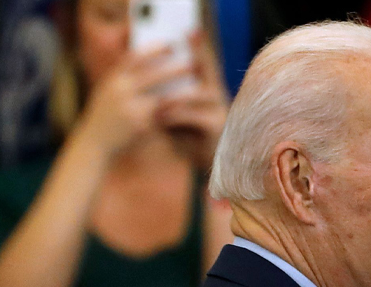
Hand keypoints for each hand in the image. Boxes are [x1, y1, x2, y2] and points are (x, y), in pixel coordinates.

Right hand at [74, 46, 194, 157]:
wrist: (93, 143)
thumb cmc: (105, 116)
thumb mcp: (109, 93)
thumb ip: (126, 80)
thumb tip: (150, 67)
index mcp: (113, 78)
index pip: (134, 57)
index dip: (153, 49)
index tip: (170, 44)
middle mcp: (120, 89)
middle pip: (152, 74)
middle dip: (173, 68)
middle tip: (192, 63)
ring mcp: (129, 107)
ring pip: (162, 96)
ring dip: (181, 91)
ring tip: (198, 87)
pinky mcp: (139, 124)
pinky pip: (162, 115)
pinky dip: (176, 110)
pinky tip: (190, 108)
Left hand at [158, 31, 230, 170]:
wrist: (205, 170)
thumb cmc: (189, 141)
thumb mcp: (176, 117)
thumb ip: (168, 100)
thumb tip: (149, 83)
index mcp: (210, 93)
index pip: (206, 65)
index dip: (200, 48)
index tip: (190, 31)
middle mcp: (219, 98)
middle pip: (209, 71)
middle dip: (197, 57)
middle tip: (180, 48)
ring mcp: (220, 112)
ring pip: (199, 94)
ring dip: (175, 95)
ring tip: (157, 99)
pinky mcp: (216, 128)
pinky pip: (194, 116)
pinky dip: (175, 115)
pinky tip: (160, 118)